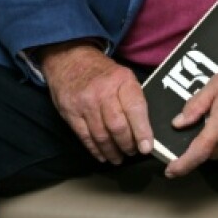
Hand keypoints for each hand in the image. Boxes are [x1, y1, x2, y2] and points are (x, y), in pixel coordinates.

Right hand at [40, 40, 152, 164]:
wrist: (69, 59)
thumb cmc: (103, 72)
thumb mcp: (123, 75)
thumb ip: (134, 98)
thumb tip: (146, 128)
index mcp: (122, 80)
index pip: (135, 109)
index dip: (142, 131)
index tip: (147, 147)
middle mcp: (103, 92)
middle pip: (118, 126)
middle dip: (127, 144)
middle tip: (133, 152)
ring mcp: (84, 104)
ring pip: (101, 135)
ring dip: (112, 151)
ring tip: (119, 158)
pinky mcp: (70, 113)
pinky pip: (85, 137)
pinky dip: (95, 150)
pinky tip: (103, 156)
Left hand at [164, 44, 217, 178]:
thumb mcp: (217, 83)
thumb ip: (196, 105)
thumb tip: (179, 122)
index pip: (198, 153)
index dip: (182, 165)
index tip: (171, 170)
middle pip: (210, 154)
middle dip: (199, 148)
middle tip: (194, 131)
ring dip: (215, 141)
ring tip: (215, 118)